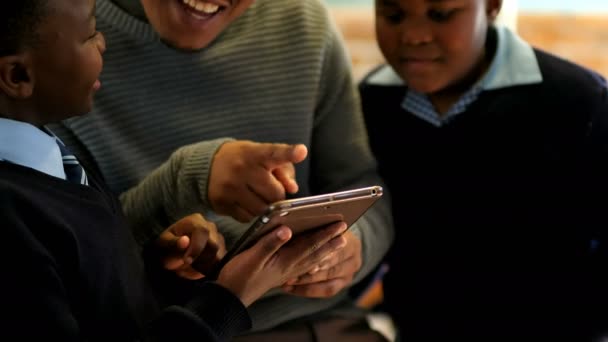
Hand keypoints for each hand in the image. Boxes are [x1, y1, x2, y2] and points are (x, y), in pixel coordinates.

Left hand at [154, 213, 225, 279]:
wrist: (172, 253)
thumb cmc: (167, 245)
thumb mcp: (163, 243)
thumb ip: (173, 242)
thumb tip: (185, 241)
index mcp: (196, 221)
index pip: (203, 232)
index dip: (196, 247)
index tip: (186, 260)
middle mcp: (211, 228)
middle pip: (213, 246)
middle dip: (198, 261)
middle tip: (182, 266)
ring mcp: (218, 239)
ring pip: (217, 258)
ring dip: (200, 268)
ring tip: (185, 269)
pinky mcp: (222, 252)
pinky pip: (218, 265)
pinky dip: (205, 271)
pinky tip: (193, 270)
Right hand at [208, 141, 307, 221]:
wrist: (208, 165)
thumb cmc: (245, 160)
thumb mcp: (264, 156)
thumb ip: (284, 170)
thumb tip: (292, 189)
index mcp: (255, 153)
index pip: (274, 153)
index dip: (290, 153)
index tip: (301, 152)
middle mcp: (241, 169)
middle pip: (275, 194)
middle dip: (277, 195)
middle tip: (270, 190)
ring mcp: (230, 187)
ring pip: (262, 210)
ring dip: (266, 208)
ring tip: (258, 196)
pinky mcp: (221, 203)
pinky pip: (247, 218)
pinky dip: (251, 214)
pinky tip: (246, 203)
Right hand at [217, 222, 347, 306]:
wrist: (229, 299)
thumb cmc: (238, 277)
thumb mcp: (251, 258)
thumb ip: (269, 243)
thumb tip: (287, 229)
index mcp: (285, 261)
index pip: (310, 244)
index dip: (325, 234)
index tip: (339, 224)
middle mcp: (289, 268)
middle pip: (315, 252)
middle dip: (330, 242)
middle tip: (345, 232)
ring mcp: (286, 273)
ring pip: (311, 260)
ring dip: (325, 251)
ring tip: (337, 244)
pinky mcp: (280, 275)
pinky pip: (303, 267)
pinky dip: (313, 261)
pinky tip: (316, 260)